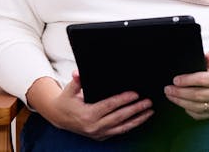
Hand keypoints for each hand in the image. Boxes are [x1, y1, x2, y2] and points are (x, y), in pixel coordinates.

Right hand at [30, 72, 153, 140]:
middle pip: (119, 117)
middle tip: (148, 102)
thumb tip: (78, 73)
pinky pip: (119, 131)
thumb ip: (77, 81)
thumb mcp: (70, 90)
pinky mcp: (101, 136)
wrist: (59, 117)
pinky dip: (131, 125)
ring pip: (122, 127)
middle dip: (135, 109)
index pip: (109, 106)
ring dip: (138, 119)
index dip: (123, 100)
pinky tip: (141, 119)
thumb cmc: (67, 100)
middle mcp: (93, 126)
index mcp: (87, 114)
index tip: (135, 94)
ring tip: (150, 111)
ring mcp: (98, 133)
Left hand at [164, 50, 208, 119]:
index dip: (187, 81)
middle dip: (179, 93)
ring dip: (180, 102)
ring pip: (196, 107)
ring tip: (170, 96)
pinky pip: (199, 115)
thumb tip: (203, 57)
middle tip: (168, 89)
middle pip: (197, 95)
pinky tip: (181, 103)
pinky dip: (188, 110)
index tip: (175, 80)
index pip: (202, 80)